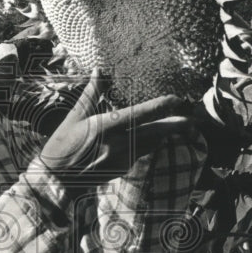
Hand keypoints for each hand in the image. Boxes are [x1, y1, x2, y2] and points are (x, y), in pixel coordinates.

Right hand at [37, 67, 192, 185]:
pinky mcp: (122, 168)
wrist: (56, 181)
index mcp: (108, 127)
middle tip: (195, 119)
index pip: (141, 114)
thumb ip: (92, 94)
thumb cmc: (62, 145)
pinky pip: (140, 152)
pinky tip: (152, 138)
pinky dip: (148, 143)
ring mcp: (123, 158)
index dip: (162, 106)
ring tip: (180, 125)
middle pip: (156, 133)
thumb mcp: (75, 117)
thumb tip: (99, 71)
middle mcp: (119, 144)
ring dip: (165, 134)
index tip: (177, 99)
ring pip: (151, 144)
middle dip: (177, 125)